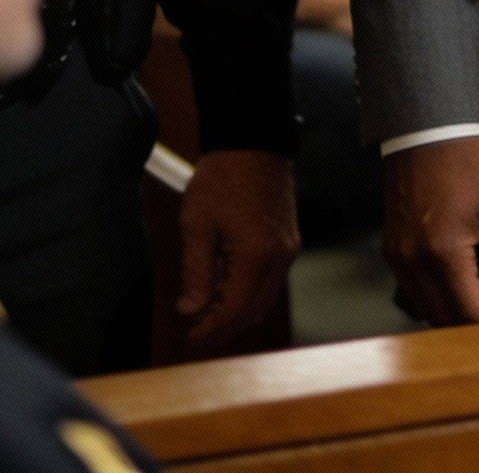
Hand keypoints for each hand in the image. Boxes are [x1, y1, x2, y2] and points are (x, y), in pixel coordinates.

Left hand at [177, 148, 299, 349]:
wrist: (253, 142)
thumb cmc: (222, 179)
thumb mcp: (197, 226)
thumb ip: (195, 273)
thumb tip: (190, 310)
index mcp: (256, 256)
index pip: (234, 311)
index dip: (211, 330)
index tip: (190, 337)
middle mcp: (279, 256)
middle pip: (254, 309)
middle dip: (226, 326)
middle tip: (197, 330)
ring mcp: (288, 247)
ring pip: (265, 296)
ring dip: (238, 309)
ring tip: (208, 307)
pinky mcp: (289, 238)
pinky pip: (271, 278)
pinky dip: (250, 290)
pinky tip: (226, 283)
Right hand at [384, 136, 478, 324]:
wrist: (429, 130)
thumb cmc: (471, 162)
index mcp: (443, 253)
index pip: (468, 312)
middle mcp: (413, 262)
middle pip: (442, 317)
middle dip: (473, 324)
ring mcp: (398, 256)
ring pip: (424, 307)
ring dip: (452, 312)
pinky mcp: (392, 247)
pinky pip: (412, 288)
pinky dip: (435, 295)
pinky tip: (460, 282)